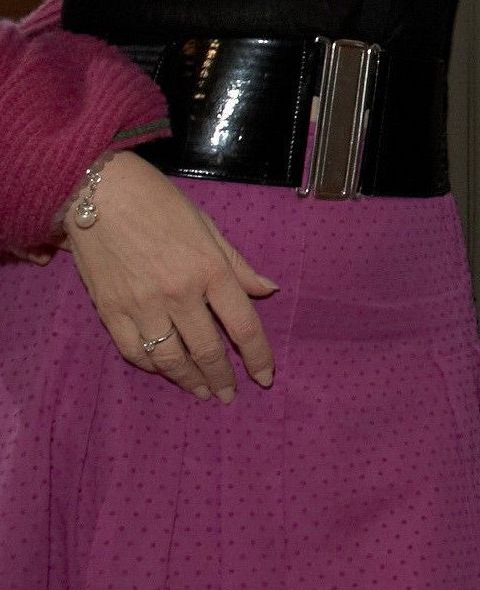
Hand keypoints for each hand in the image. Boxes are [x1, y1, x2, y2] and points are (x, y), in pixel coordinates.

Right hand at [60, 153, 277, 402]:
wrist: (99, 195)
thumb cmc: (161, 205)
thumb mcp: (209, 228)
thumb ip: (238, 266)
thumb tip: (269, 290)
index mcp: (210, 270)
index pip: (243, 326)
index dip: (258, 356)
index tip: (265, 377)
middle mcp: (179, 294)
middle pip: (207, 350)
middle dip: (223, 378)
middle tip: (230, 394)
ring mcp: (142, 305)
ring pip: (170, 359)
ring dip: (189, 381)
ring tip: (202, 392)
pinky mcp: (110, 312)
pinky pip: (134, 351)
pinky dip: (152, 367)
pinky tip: (165, 371)